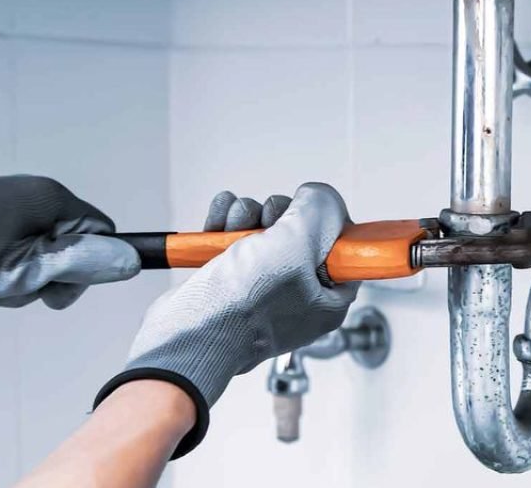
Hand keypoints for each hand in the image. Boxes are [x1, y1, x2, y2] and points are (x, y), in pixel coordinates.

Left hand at [0, 161, 139, 308]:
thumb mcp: (23, 269)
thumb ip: (78, 266)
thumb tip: (129, 260)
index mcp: (50, 200)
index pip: (100, 235)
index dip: (84, 272)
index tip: (52, 294)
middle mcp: (29, 194)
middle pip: (60, 250)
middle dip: (33, 281)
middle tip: (0, 288)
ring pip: (22, 255)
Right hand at [95, 183, 358, 458]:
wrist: (188, 334)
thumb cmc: (244, 308)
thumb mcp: (297, 247)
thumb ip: (319, 211)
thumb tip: (318, 195)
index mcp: (328, 298)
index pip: (343, 247)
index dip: (325, 222)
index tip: (306, 214)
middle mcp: (299, 293)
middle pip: (300, 230)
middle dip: (276, 215)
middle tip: (266, 226)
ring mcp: (262, 286)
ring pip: (263, 228)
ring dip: (245, 217)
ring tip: (232, 230)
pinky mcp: (231, 279)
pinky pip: (234, 236)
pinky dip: (223, 223)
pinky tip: (215, 226)